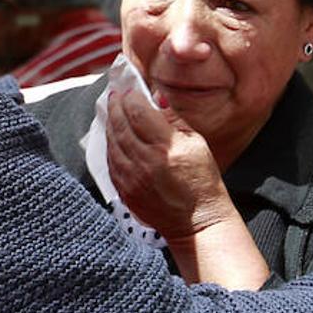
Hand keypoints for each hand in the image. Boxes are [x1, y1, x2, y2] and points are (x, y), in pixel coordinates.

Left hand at [105, 87, 233, 238]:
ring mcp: (131, 178)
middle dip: (116, 106)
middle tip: (115, 94)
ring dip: (110, 123)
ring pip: (112, 142)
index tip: (130, 90)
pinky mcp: (125, 191)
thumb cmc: (202, 180)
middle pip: (121, 125)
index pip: (139, 112)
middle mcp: (145, 161)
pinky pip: (110, 161)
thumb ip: (174, 119)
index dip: (132, 98)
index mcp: (166, 147)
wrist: (197, 222)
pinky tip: (113, 136)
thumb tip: (156, 98)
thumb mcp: (197, 144)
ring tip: (112, 111)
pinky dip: (110, 145)